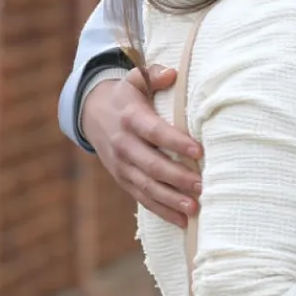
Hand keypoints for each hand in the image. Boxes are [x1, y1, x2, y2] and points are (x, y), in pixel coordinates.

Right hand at [81, 65, 201, 227]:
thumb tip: (173, 74)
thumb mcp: (136, 79)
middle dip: (177, 178)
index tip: (199, 151)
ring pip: (147, 186)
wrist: (92, 115)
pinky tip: (182, 221)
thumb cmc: (127, 96)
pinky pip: (142, 198)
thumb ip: (154, 75)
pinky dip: (162, 211)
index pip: (155, 133)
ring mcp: (121, 166)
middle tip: (202, 185)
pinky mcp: (123, 180)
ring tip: (194, 208)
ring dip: (171, 199)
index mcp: (131, 119)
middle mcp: (124, 145)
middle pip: (152, 165)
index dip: (176, 142)